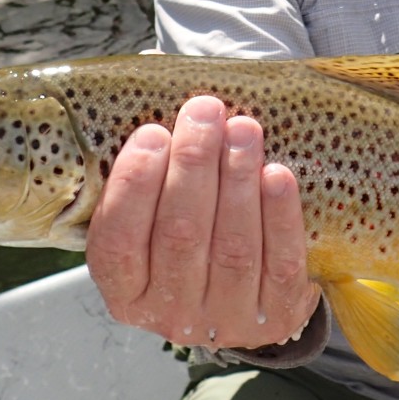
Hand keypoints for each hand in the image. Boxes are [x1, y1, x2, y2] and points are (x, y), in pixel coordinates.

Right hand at [84, 95, 320, 349]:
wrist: (248, 288)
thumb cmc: (190, 225)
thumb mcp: (154, 209)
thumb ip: (147, 161)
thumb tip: (156, 78)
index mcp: (125, 291)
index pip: (117, 242)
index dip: (133, 186)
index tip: (152, 132)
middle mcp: (168, 314)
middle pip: (179, 237)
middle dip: (193, 166)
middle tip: (206, 111)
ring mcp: (225, 320)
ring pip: (232, 248)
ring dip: (237, 180)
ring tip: (244, 129)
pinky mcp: (277, 317)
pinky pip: (281, 265)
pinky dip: (280, 217)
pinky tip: (277, 174)